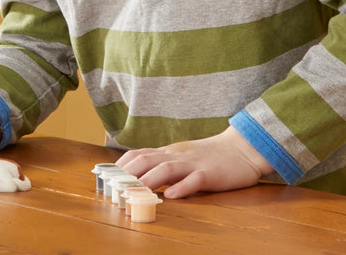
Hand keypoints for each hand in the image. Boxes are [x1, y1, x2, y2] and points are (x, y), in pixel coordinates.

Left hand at [116, 126, 273, 198]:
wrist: (241, 149)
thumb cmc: (208, 156)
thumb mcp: (181, 157)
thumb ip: (162, 164)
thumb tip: (137, 177)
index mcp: (168, 152)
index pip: (139, 155)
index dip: (121, 165)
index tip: (105, 176)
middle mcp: (176, 156)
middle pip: (147, 160)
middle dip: (128, 173)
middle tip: (113, 187)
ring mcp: (193, 164)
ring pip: (167, 169)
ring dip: (149, 180)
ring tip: (134, 192)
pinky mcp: (210, 174)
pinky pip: (195, 180)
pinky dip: (183, 187)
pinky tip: (173, 196)